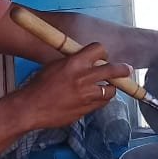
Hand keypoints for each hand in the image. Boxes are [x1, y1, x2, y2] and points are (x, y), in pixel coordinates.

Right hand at [14, 43, 131, 130]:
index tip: (102, 56)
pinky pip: (101, 103)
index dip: (102, 52)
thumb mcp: (55, 65)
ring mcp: (87, 95)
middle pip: (114, 70)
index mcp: (75, 63)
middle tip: (126, 70)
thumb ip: (73, 62)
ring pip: (111, 90)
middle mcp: (84, 78)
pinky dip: (101, 100)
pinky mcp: (86, 109)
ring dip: (110, 87)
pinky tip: (95, 98)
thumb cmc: (39, 86)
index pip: (99, 49)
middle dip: (122, 69)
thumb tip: (84, 60)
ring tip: (107, 87)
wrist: (31, 107)